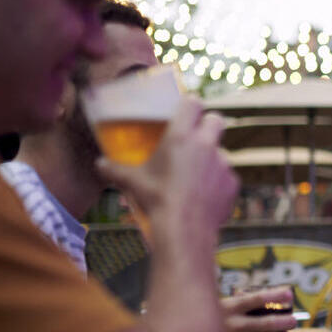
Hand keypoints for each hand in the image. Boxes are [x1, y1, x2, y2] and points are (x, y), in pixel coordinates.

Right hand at [97, 98, 238, 242]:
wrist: (184, 230)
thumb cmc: (156, 200)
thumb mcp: (132, 182)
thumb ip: (115, 169)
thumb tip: (99, 165)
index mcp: (181, 136)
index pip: (193, 102)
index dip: (189, 104)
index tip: (184, 111)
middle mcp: (206, 144)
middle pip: (216, 120)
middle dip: (208, 125)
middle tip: (195, 138)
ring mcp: (223, 163)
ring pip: (221, 152)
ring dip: (211, 160)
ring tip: (193, 178)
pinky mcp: (233, 183)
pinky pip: (226, 177)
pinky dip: (217, 184)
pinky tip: (203, 197)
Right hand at [220, 286, 295, 331]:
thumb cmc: (199, 320)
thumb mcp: (215, 306)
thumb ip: (236, 304)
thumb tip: (262, 299)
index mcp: (228, 307)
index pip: (258, 298)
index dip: (276, 295)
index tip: (289, 294)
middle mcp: (232, 325)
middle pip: (266, 322)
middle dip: (284, 322)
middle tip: (292, 321)